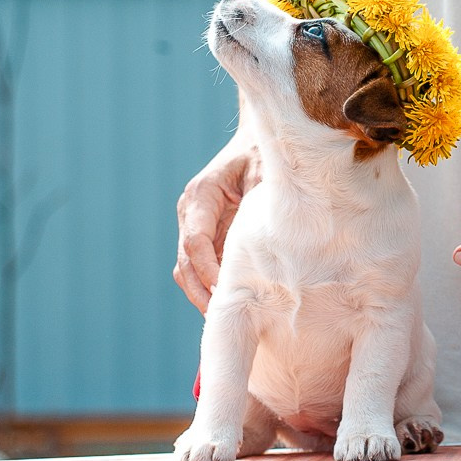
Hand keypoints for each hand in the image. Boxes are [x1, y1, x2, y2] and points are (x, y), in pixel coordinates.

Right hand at [174, 133, 261, 312]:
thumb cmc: (264, 154)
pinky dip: (211, 287)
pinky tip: (231, 304)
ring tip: (224, 319)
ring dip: (202, 295)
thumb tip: (275, 236)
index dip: (208, 270)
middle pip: (185, 263)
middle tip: (223, 318)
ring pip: (188, 270)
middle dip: (201, 292)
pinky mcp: (207, 236)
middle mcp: (192, 212)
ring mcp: (196, 225)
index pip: (195, 241)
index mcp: (202, 194)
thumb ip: (265, 200)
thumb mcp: (267, 171)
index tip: (225, 291)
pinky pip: (202, 267)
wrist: (257, 142)